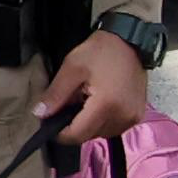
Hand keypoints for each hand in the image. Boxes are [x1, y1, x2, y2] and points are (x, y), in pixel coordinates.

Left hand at [35, 30, 150, 150]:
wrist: (130, 42)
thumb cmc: (101, 51)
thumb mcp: (71, 68)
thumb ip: (55, 95)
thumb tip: (40, 115)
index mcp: (106, 106)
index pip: (77, 135)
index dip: (60, 133)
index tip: (51, 121)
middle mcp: (123, 116)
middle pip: (88, 136)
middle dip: (74, 125)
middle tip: (71, 103)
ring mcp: (132, 117)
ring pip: (101, 134)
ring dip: (89, 124)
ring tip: (86, 101)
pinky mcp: (137, 115)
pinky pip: (114, 128)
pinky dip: (102, 121)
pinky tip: (98, 105)